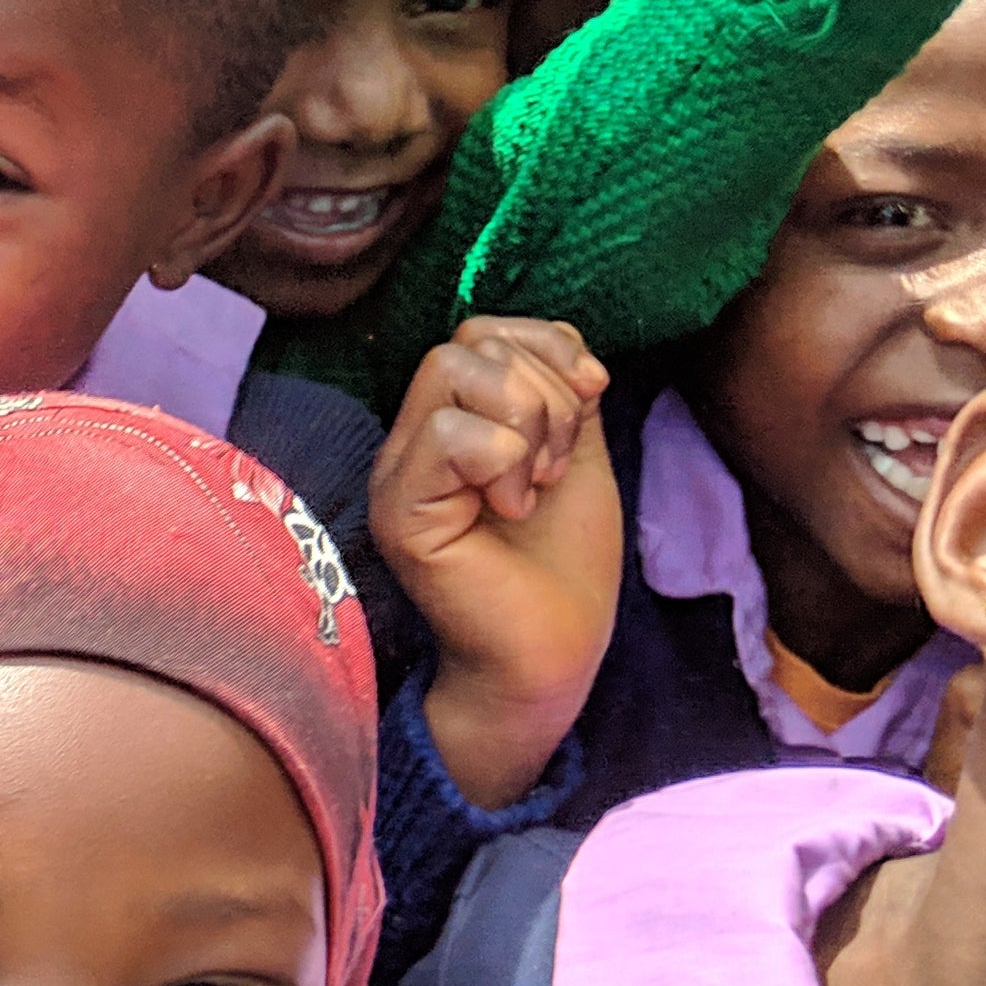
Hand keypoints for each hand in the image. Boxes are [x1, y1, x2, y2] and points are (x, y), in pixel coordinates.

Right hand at [373, 320, 618, 808]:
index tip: (587, 404)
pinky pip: (451, 431)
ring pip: (455, 369)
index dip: (548, 348)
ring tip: (533, 486)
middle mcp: (412, 442)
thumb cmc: (562, 567)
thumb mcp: (576, 454)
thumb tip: (572, 350)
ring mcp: (398, 475)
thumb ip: (565, 393)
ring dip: (529, 422)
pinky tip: (510, 511)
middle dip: (546, 391)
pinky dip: (505, 461)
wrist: (553, 654)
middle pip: (469, 342)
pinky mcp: (399, 511)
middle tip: (553, 465)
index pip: (484, 330)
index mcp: (452, 423)